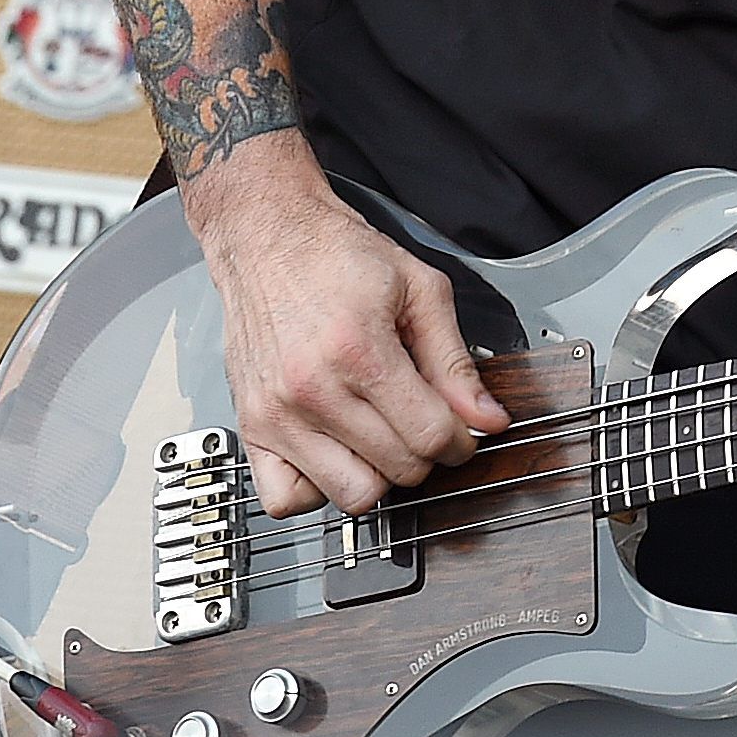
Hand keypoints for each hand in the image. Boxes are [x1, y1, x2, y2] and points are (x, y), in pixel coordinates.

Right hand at [185, 132, 508, 515]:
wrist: (268, 236)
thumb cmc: (337, 255)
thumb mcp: (420, 290)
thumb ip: (455, 361)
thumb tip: (487, 417)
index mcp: (359, 350)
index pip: (428, 435)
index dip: (461, 441)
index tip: (463, 432)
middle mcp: (311, 390)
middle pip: (396, 469)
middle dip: (427, 454)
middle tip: (426, 425)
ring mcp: (275, 414)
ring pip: (350, 495)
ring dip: (379, 474)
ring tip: (382, 436)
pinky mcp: (249, 427)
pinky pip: (285, 500)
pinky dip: (317, 489)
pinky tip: (337, 454)